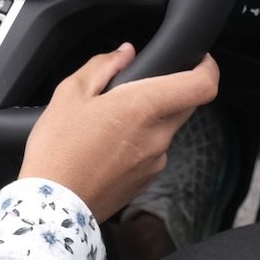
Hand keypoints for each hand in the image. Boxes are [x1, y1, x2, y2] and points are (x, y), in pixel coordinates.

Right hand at [19, 43, 219, 221]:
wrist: (52, 206)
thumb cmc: (58, 149)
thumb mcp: (70, 93)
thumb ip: (103, 65)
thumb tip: (125, 53)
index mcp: (143, 107)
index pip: (201, 86)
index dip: (207, 67)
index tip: (198, 59)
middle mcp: (157, 136)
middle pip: (185, 104)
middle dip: (169, 90)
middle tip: (135, 88)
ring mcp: (155, 162)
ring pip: (166, 128)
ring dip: (149, 118)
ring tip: (109, 121)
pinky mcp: (147, 180)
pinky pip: (153, 151)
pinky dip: (139, 141)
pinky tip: (107, 145)